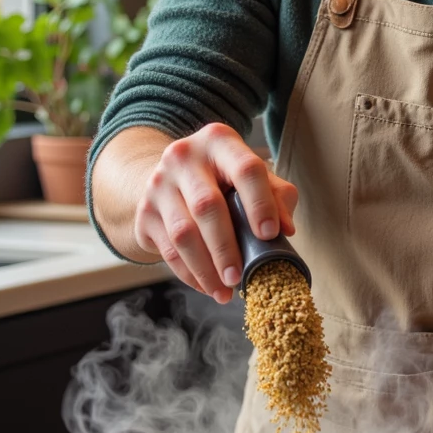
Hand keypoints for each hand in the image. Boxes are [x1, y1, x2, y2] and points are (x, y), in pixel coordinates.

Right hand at [134, 123, 297, 305]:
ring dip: (205, 268)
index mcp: (219, 141)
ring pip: (182, 232)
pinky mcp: (145, 212)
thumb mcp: (250, 176)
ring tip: (224, 291)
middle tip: (239, 277)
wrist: (170, 177)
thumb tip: (287, 230)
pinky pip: (167, 249)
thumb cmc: (223, 179)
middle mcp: (184, 156)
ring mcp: (159, 183)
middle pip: (207, 205)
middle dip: (226, 247)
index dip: (260, 203)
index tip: (270, 235)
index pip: (245, 169)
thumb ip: (276, 195)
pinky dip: (189, 273)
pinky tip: (206, 286)